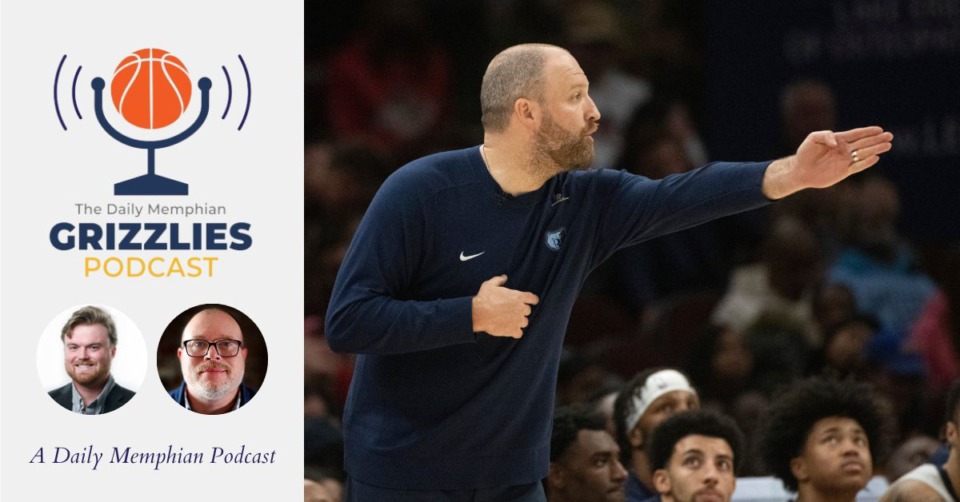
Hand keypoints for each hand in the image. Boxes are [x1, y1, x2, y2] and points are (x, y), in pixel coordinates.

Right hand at [472, 275, 539, 337]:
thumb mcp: (489, 285)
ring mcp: (518, 320)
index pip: (532, 298)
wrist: (478, 314)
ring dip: (519, 322)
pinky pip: (519, 333)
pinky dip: (515, 332)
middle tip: (512, 311)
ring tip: (510, 321)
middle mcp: (520, 308)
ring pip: (524, 322)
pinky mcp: (513, 330)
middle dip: (521, 311)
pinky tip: (509, 330)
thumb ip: (499, 280)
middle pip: (527, 310)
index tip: (532, 302)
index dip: (532, 300)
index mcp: (518, 296)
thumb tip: (504, 277)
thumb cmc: (484, 298)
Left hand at [762, 126, 893, 198]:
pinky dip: (866, 162)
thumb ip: (825, 135)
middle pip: (864, 143)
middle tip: (890, 136)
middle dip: (877, 139)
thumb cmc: (805, 153)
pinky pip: (858, 166)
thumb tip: (837, 142)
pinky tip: (876, 158)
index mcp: (839, 140)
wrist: (800, 171)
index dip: (868, 131)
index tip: (879, 129)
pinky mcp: (844, 172)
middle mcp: (844, 150)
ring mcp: (845, 161)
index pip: (856, 134)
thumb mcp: (812, 139)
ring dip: (876, 149)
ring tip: (888, 145)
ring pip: (864, 154)